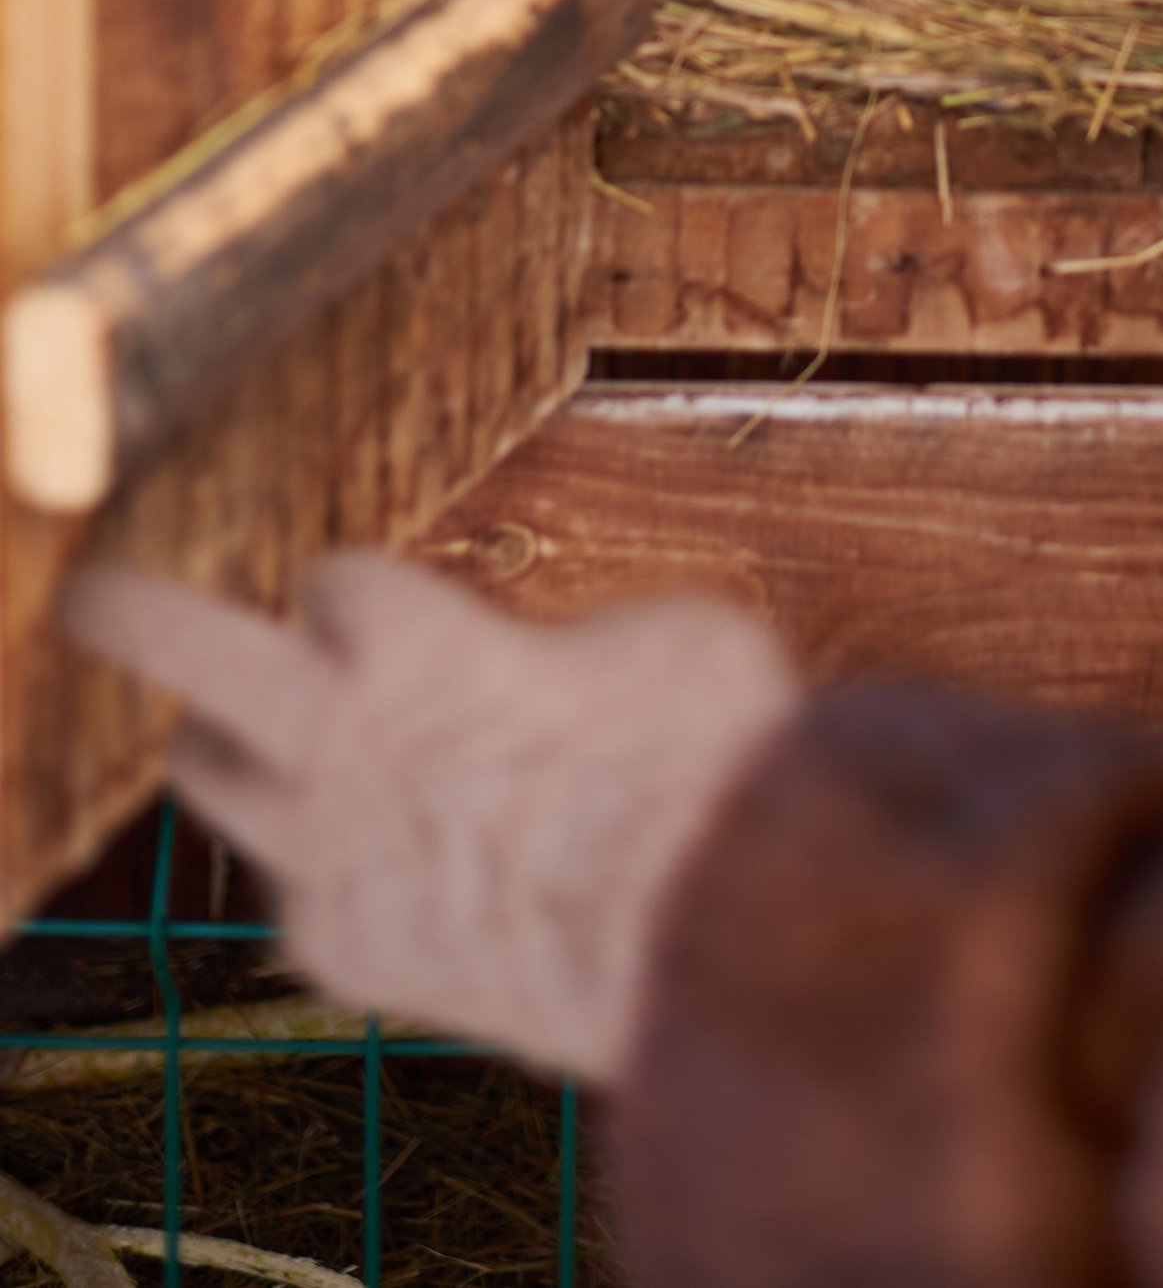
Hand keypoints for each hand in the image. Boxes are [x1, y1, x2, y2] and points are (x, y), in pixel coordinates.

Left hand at [61, 554, 795, 1085]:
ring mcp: (321, 855)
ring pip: (218, 778)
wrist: (698, 934)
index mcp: (411, 639)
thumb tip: (567, 666)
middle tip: (94, 594)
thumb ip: (566, 636)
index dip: (371, 594)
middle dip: (135, 615)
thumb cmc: (691, 758)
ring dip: (239, 749)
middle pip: (190, 655)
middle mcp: (336, 740)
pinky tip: (419, 879)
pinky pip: (305, 892)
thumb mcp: (657, 636)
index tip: (405, 611)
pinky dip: (343, 872)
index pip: (329, 580)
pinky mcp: (340, 951)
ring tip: (274, 744)